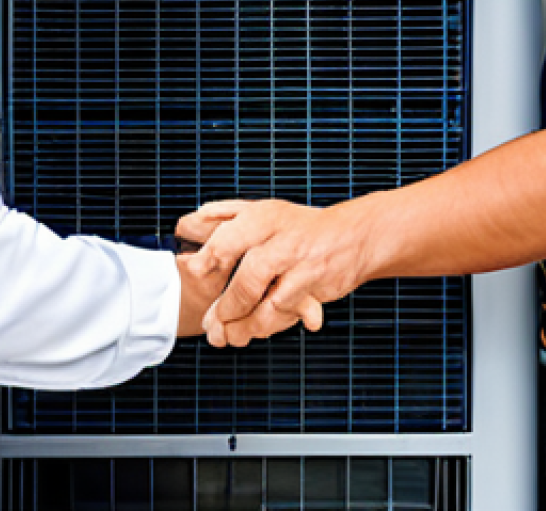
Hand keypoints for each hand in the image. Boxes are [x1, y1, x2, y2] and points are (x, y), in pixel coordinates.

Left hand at [182, 198, 372, 347]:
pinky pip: (286, 315)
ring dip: (245, 326)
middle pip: (249, 279)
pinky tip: (256, 330)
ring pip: (268, 306)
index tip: (196, 271)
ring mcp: (302, 266)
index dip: (211, 257)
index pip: (231, 238)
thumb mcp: (265, 210)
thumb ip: (227, 213)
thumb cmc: (303, 225)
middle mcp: (284, 240)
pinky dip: (268, 326)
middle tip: (212, 322)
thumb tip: (190, 220)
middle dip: (227, 306)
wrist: (355, 235)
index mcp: (266, 218)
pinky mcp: (316, 288)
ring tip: (230, 335)